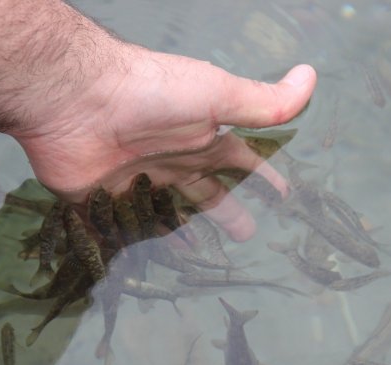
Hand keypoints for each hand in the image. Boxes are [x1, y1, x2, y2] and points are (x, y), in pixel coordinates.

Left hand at [12, 45, 315, 240]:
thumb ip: (262, 101)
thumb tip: (312, 77)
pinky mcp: (102, 200)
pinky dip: (135, 243)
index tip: (283, 197)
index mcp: (201, 138)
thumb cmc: (152, 94)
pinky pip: (123, 228)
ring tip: (200, 255)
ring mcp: (136, 180)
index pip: (240, 162)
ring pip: (167, 212)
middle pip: (206, 193)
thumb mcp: (216, 95)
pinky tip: (145, 261)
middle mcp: (172, 159)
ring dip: (183, 231)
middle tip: (247, 237)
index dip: (262, 178)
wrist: (78, 100)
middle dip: (228, 212)